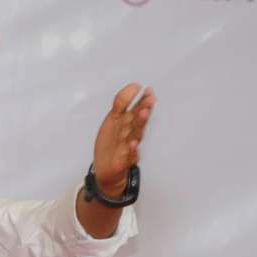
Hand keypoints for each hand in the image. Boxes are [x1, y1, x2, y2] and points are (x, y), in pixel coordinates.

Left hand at [92, 83, 154, 197]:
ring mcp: (128, 146)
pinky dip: (131, 150)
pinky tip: (132, 144)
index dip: (141, 100)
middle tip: (150, 99)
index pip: (136, 109)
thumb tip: (134, 86)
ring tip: (143, 113)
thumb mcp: (113, 120)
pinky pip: (128, 155)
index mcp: (127, 123)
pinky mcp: (124, 160)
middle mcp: (130, 133)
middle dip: (143, 109)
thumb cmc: (112, 144)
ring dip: (139, 124)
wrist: (107, 170)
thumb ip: (122, 103)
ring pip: (135, 134)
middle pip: (138, 120)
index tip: (147, 90)